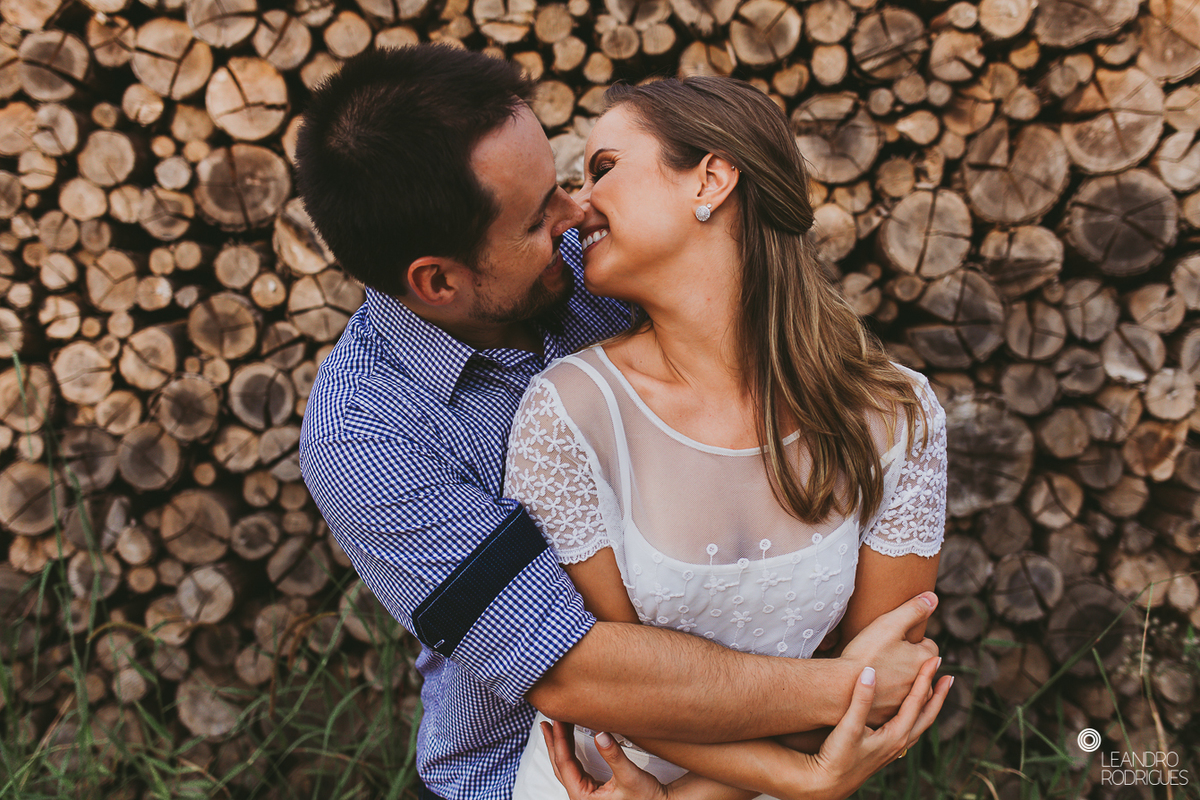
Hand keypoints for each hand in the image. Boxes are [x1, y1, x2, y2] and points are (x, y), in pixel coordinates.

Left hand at [542, 720, 669, 799]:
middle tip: (547, 721)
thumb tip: (600, 734)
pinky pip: (575, 767)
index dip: (559, 741)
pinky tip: (570, 741)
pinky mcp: (592, 788)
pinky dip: (571, 751)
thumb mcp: (630, 776)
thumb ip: (614, 756)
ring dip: (560, 746)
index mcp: (583, 797)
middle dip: (553, 742)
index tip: (556, 721)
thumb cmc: (647, 798)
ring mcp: (586, 792)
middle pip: (560, 765)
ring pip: (566, 766)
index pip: (565, 764)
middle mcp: (581, 796)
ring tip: (554, 727)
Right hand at [807, 657, 951, 799]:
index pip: (916, 702)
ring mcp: (892, 750)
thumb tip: (870, 671)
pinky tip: (909, 714)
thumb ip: (861, 699)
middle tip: (949, 677)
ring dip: (929, 707)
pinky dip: (916, 717)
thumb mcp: (848, 726)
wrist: (826, 784)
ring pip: (919, 725)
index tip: (935, 660)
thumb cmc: (836, 757)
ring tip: (934, 693)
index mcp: (896, 735)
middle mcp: (899, 744)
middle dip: (938, 696)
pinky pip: (909, 731)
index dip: (926, 679)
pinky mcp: (884, 752)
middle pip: (927, 716)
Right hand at [838, 592, 938, 724]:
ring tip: (885, 673)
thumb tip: (933, 597)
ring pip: (911, 688)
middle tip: (891, 655)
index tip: (898, 640)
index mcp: (924, 661)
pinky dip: (889, 698)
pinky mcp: (890, 716)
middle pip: (922, 669)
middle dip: (911, 662)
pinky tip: (875, 691)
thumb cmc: (865, 654)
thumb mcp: (889, 624)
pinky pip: (895, 705)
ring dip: (904, 682)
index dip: (913, 641)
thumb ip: (913, 609)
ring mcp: (906, 703)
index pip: (929, 647)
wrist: (840, 688)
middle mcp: (921, 685)